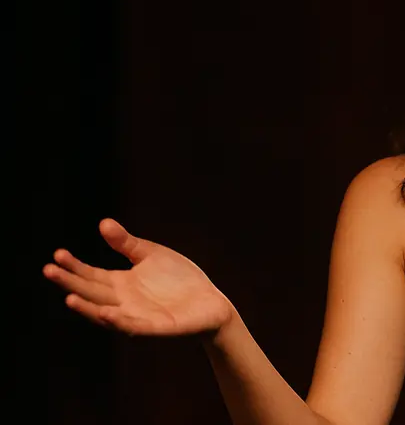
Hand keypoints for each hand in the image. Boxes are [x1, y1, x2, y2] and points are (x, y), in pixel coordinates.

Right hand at [43, 218, 233, 336]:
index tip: (56, 254)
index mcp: (121, 284)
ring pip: (106, 314)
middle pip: (92, 292)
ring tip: (69, 297)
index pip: (91, 275)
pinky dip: (119, 321)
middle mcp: (123, 301)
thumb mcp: (152, 255)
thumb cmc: (179, 279)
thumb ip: (127, 244)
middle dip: (71, 283)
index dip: (74, 266)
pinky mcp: (155, 327)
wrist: (210, 302)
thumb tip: (103, 223)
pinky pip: (134, 326)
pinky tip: (107, 312)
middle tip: (49, 270)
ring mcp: (137, 316)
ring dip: (88, 307)